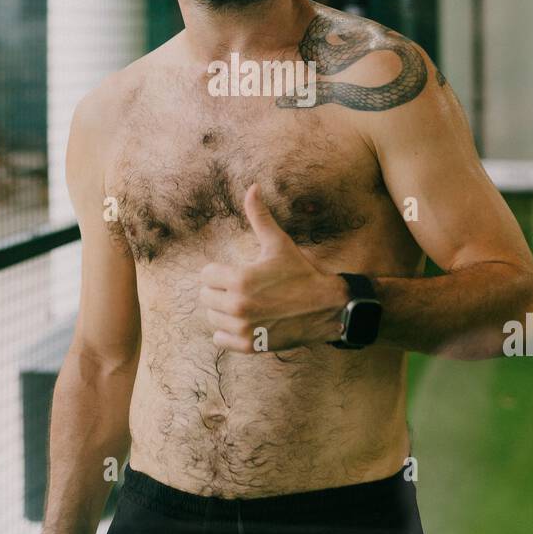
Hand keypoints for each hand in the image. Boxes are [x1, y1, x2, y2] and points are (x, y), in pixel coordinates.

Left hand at [198, 183, 348, 351]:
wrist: (327, 308)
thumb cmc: (302, 273)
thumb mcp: (279, 244)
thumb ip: (259, 217)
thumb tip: (252, 187)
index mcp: (240, 279)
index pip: (205, 275)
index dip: (219, 272)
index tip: (235, 273)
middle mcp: (238, 305)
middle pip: (206, 297)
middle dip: (220, 290)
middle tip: (241, 288)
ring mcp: (243, 328)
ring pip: (212, 318)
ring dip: (223, 312)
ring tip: (245, 304)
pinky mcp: (249, 346)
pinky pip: (220, 339)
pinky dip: (228, 332)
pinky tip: (244, 322)